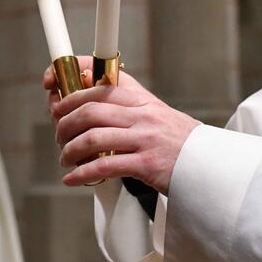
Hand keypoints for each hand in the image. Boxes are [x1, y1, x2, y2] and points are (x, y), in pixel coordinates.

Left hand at [43, 64, 200, 193]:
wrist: (209, 165)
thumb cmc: (178, 141)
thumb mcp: (155, 113)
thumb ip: (126, 107)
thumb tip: (83, 108)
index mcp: (141, 99)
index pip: (100, 82)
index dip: (70, 85)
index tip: (52, 90)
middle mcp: (142, 114)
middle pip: (89, 109)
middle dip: (64, 122)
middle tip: (58, 134)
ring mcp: (144, 138)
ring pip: (92, 137)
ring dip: (70, 149)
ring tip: (65, 159)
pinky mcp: (146, 164)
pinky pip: (104, 166)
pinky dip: (82, 173)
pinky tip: (72, 179)